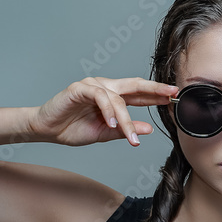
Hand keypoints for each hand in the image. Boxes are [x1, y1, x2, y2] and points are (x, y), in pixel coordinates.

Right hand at [29, 77, 176, 146]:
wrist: (47, 130)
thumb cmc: (73, 129)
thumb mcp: (106, 133)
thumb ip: (126, 130)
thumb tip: (149, 129)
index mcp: (113, 97)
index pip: (139, 94)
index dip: (156, 96)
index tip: (174, 99)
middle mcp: (106, 87)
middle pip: (134, 85)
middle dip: (154, 89)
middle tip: (171, 94)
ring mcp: (92, 85)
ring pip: (117, 98)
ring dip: (126, 119)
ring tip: (130, 137)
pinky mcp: (79, 88)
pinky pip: (99, 97)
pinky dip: (108, 111)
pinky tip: (112, 123)